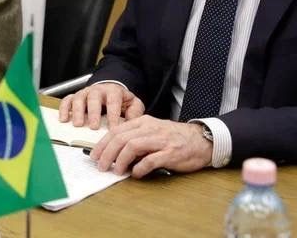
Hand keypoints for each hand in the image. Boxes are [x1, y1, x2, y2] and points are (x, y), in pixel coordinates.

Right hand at [59, 82, 144, 128]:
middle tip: (94, 127)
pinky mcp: (76, 96)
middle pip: (94, 98)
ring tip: (78, 125)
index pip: (113, 101)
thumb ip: (135, 112)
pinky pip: (67, 100)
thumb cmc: (121, 100)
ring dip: (77, 111)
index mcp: (113, 91)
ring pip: (79, 98)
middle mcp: (98, 90)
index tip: (113, 128)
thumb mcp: (133, 103)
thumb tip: (132, 123)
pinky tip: (64, 119)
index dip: (113, 114)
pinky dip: (64, 109)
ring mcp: (85, 93)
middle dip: (93, 113)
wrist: (111, 89)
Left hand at [90, 115, 212, 177]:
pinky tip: (136, 174)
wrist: (202, 140)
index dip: (102, 144)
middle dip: (107, 153)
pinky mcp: (170, 153)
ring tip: (116, 171)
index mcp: (143, 122)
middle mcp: (150, 128)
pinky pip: (150, 160)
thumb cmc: (175, 138)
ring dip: (120, 160)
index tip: (95, 155)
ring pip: (132, 146)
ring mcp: (161, 140)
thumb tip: (114, 153)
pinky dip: (140, 168)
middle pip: (121, 138)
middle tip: (101, 166)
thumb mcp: (152, 131)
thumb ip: (135, 137)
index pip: (116, 130)